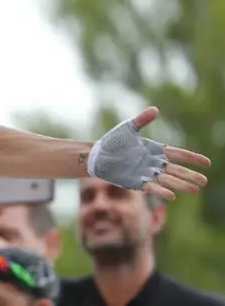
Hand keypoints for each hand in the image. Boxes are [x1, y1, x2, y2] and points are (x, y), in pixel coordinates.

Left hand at [89, 107, 210, 200]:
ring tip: (195, 190)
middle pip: (176, 170)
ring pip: (167, 180)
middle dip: (190, 175)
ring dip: (180, 184)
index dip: (192, 158)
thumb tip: (155, 110)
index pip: (178, 154)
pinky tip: (172, 196)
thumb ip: (142, 120)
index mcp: (155, 150)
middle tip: (205, 182)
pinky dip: (161, 190)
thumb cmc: (113, 141)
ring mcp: (145, 173)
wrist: (97, 155)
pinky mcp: (135, 182)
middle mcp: (153, 163)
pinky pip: (151, 187)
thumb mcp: (128, 128)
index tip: (207, 163)